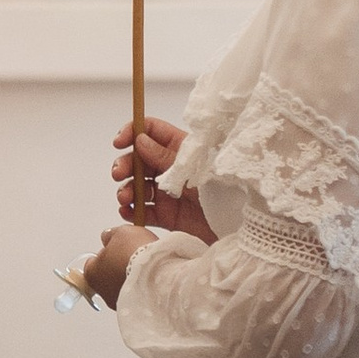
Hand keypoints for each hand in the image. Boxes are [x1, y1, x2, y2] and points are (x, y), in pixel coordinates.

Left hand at [82, 223, 148, 303]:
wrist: (159, 274)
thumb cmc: (136, 254)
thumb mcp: (122, 233)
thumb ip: (111, 235)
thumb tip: (107, 237)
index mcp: (92, 272)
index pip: (92, 263)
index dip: (105, 253)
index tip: (115, 248)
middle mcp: (102, 291)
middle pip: (107, 276)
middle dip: (118, 267)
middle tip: (133, 257)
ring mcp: (119, 302)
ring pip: (122, 287)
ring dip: (131, 279)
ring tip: (146, 268)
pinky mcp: (135, 309)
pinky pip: (137, 296)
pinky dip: (142, 289)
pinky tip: (153, 279)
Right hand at [115, 113, 215, 242]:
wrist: (239, 227)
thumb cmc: (226, 191)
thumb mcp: (194, 168)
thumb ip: (165, 157)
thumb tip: (140, 140)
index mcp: (182, 149)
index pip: (152, 131)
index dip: (133, 132)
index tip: (119, 142)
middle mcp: (173, 169)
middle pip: (139, 160)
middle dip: (125, 165)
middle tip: (119, 174)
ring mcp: (169, 193)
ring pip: (138, 186)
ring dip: (126, 189)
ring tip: (125, 198)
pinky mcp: (169, 216)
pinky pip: (144, 212)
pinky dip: (132, 211)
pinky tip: (128, 212)